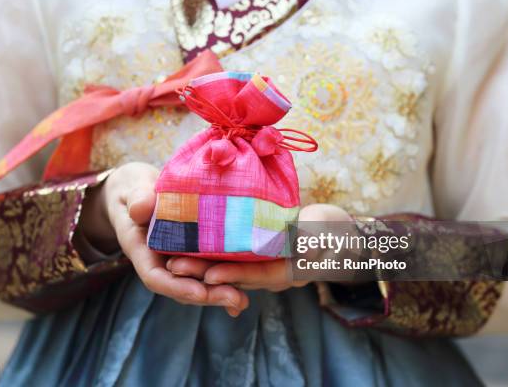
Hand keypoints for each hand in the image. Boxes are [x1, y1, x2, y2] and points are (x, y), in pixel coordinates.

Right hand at [80, 162, 248, 314]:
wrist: (137, 189)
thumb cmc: (134, 186)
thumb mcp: (133, 187)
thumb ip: (137, 198)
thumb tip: (140, 209)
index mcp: (141, 249)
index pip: (156, 277)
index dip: (178, 287)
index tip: (200, 293)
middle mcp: (159, 261)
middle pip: (182, 286)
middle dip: (208, 295)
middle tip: (235, 299)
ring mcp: (176, 259)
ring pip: (196, 283)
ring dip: (219, 293)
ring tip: (242, 300)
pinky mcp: (192, 253)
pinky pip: (207, 270)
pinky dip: (224, 282)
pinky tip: (243, 295)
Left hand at [170, 204, 351, 291]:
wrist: (335, 234)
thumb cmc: (334, 231)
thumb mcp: (328, 233)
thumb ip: (316, 241)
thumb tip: (306, 250)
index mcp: (290, 271)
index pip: (260, 275)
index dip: (235, 276)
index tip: (209, 277)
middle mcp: (271, 273)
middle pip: (236, 274)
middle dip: (206, 272)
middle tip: (174, 267)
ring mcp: (262, 265)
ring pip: (229, 266)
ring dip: (202, 264)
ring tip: (172, 258)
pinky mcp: (255, 255)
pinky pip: (231, 257)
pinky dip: (211, 255)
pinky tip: (186, 248)